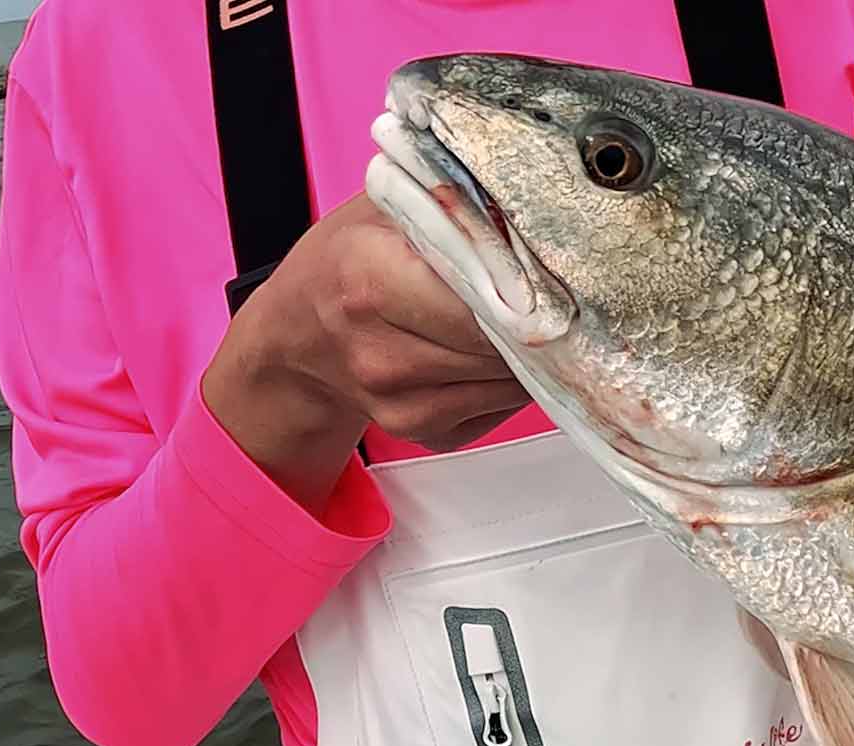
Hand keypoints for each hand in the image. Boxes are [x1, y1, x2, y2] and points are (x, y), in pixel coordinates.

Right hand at [202, 193, 530, 508]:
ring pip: (512, 379)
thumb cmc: (347, 258)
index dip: (529, 284)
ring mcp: (402, 404)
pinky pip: (503, 405)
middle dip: (538, 319)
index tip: (555, 272)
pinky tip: (493, 349)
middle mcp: (382, 354)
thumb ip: (453, 204)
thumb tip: (533, 210)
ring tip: (522, 316)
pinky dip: (512, 377)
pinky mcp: (428, 433)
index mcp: (371, 280)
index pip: (485, 297)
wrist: (298, 332)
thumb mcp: (387, 206)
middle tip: (555, 291)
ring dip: (531, 351)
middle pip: (503, 344)